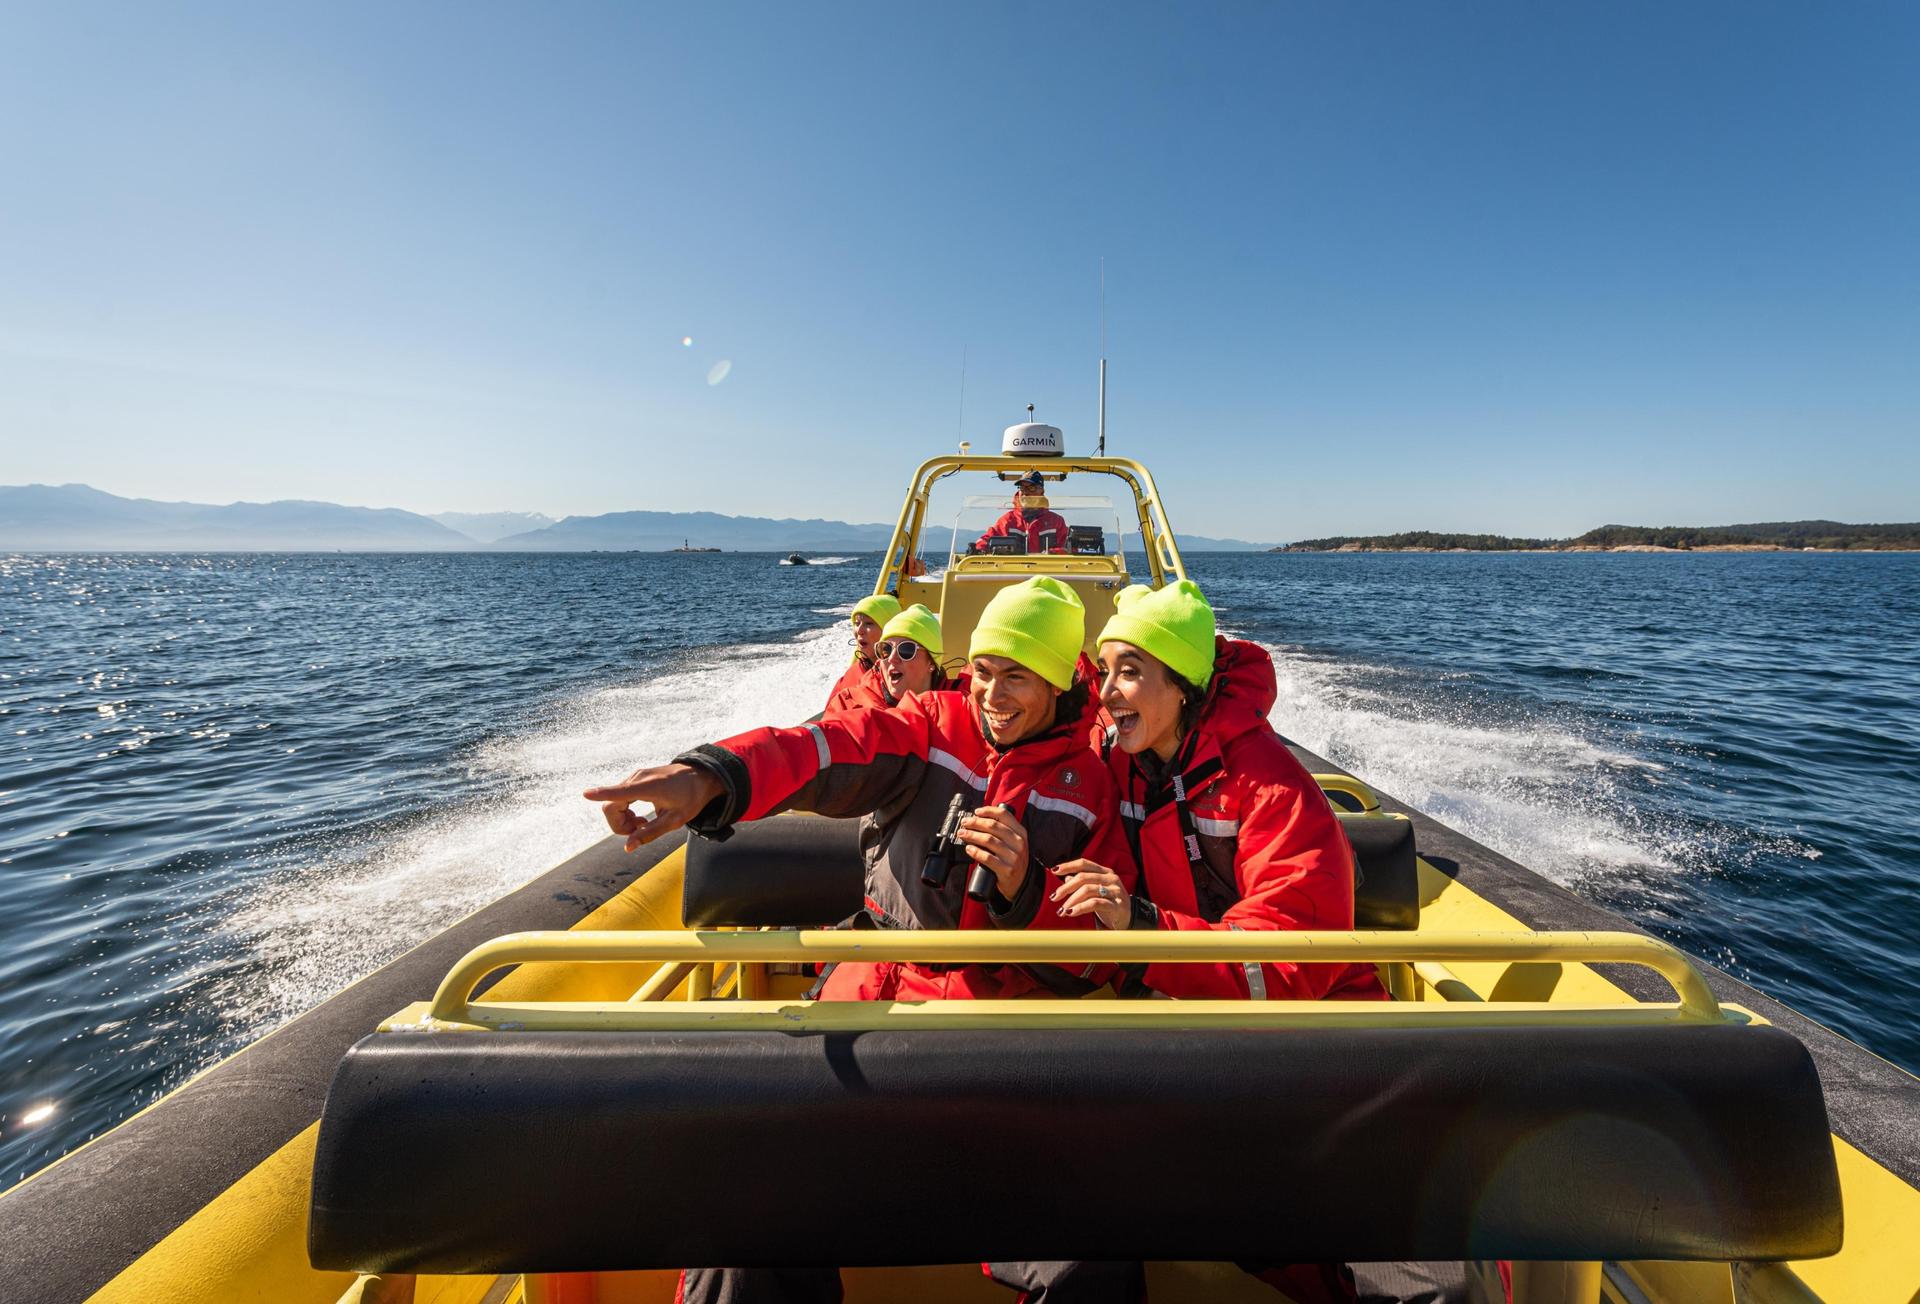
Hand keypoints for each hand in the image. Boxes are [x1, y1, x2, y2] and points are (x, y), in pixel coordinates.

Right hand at [582, 763, 723, 852]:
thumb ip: (650, 833)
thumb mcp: (674, 821)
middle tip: (639, 830)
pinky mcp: (635, 779)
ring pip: (613, 802)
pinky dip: (625, 811)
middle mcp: (638, 779)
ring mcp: (635, 777)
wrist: (701, 776)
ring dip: (622, 819)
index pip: (620, 792)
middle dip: (618, 824)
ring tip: (642, 823)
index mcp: (648, 787)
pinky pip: (619, 797)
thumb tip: (628, 846)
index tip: (585, 794)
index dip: (601, 794)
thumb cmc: (691, 798)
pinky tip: (640, 817)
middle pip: (611, 805)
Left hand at [955, 804, 1028, 898]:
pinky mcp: (1006, 869)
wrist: (1021, 882)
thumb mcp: (1014, 842)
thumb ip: (1003, 830)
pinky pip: (987, 858)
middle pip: (993, 826)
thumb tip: (979, 819)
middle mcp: (1018, 843)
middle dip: (975, 823)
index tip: (976, 812)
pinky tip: (968, 849)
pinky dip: (975, 852)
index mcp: (1020, 832)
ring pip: (989, 840)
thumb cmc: (1013, 859)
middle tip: (964, 823)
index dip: (988, 811)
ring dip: (972, 835)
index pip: (1004, 815)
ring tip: (962, 834)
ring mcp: (1013, 857)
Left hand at [1050, 859, 1130, 928]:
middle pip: (1083, 877)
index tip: (1054, 870)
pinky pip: (1095, 903)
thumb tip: (1066, 878)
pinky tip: (1071, 912)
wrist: (1129, 918)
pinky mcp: (1116, 905)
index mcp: (1105, 872)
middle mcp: (1111, 878)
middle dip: (1065, 888)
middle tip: (1054, 897)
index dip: (1068, 865)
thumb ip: (1083, 883)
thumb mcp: (1096, 891)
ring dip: (1071, 901)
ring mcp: (1115, 891)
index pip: (1084, 863)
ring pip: (1087, 890)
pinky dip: (1080, 908)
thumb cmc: (1109, 903)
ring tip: (1062, 910)